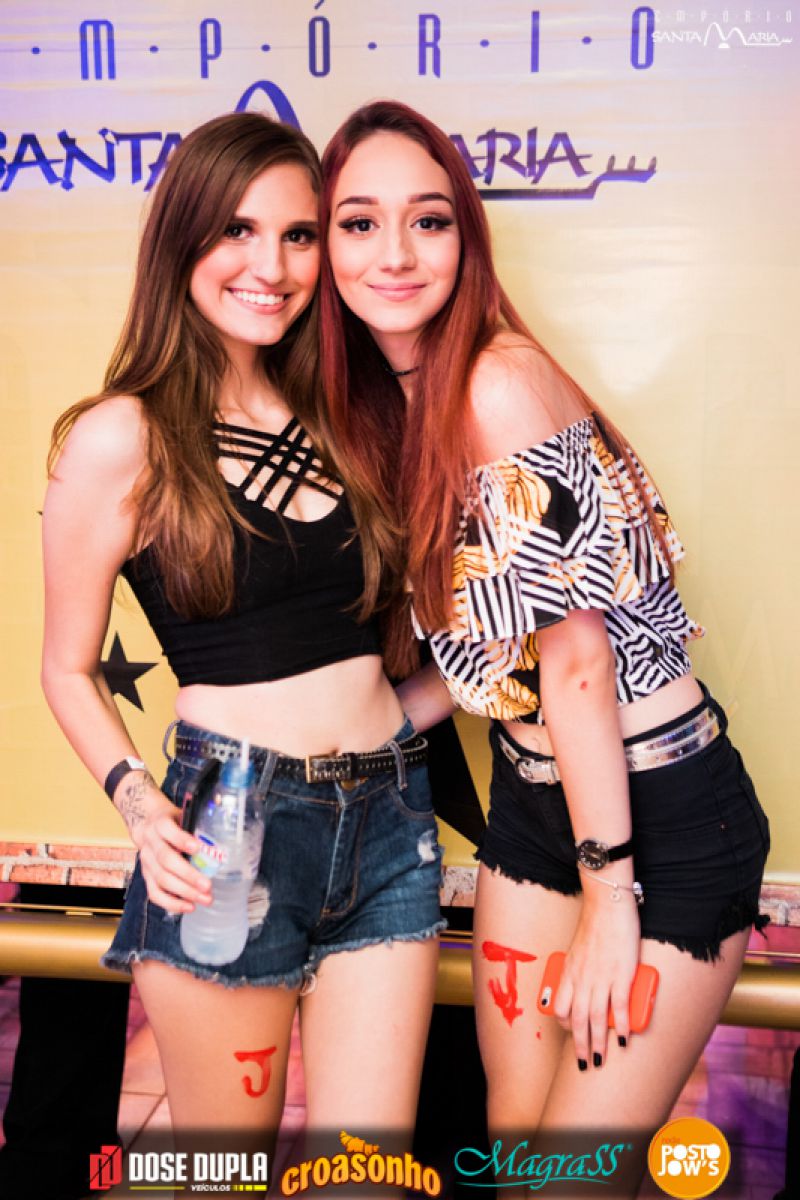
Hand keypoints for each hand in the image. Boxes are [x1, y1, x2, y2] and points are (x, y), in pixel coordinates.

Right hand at [114, 771, 211, 913]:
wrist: (147, 824)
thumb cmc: (173, 822)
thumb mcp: (184, 816)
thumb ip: (197, 827)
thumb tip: (222, 842)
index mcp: (160, 823)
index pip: (168, 830)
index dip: (181, 840)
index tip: (198, 848)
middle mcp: (150, 843)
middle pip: (166, 859)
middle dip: (188, 875)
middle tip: (208, 885)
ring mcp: (146, 861)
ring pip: (161, 879)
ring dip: (184, 892)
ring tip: (205, 899)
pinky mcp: (146, 876)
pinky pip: (155, 893)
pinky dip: (171, 903)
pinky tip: (189, 907)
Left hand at [552, 886, 639, 1068]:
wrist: (607, 905)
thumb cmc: (595, 926)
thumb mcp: (578, 950)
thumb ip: (580, 970)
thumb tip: (586, 986)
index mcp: (569, 972)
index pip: (561, 1007)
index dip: (566, 1026)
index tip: (573, 1035)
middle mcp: (582, 979)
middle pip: (578, 1020)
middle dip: (581, 1045)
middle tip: (585, 1064)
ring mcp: (601, 978)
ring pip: (597, 1019)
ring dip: (598, 1043)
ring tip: (600, 1059)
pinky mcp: (621, 975)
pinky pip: (619, 1007)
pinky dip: (621, 1026)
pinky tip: (623, 1039)